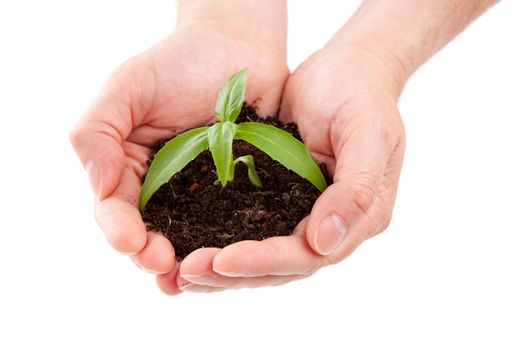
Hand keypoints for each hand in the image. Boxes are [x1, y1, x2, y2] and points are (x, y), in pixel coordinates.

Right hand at [70, 19, 287, 294]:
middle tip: (166, 267)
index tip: (132, 242)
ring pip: (192, 239)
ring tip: (195, 278)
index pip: (116, 209)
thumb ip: (99, 132)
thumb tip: (98, 186)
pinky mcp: (243, 194)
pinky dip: (231, 246)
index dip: (120, 230)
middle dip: (153, 255)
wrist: (239, 47)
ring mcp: (205, 195)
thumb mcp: (128, 88)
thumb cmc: (180, 62)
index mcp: (131, 168)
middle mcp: (165, 189)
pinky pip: (236, 226)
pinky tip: (233, 260)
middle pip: (152, 234)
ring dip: (190, 263)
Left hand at [176, 46, 405, 291]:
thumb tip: (324, 242)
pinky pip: (251, 229)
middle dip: (235, 272)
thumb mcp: (367, 133)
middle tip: (188, 272)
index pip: (309, 254)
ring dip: (223, 269)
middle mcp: (331, 225)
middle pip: (281, 265)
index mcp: (360, 217)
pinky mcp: (280, 199)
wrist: (345, 69)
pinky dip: (222, 243)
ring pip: (263, 257)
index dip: (266, 261)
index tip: (223, 260)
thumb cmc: (359, 93)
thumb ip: (355, 188)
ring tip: (181, 273)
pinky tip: (191, 249)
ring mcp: (304, 214)